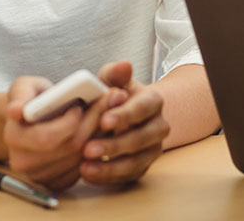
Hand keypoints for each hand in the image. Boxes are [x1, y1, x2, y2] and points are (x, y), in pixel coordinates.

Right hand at [4, 75, 107, 191]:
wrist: (28, 120)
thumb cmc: (29, 99)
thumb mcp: (23, 87)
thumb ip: (21, 95)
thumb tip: (17, 110)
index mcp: (13, 137)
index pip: (48, 138)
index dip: (70, 122)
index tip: (80, 105)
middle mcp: (23, 162)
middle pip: (70, 148)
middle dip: (92, 123)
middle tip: (108, 101)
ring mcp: (39, 175)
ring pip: (81, 158)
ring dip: (99, 134)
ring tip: (107, 113)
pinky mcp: (55, 182)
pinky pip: (83, 168)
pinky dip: (96, 150)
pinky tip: (99, 131)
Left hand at [79, 61, 168, 185]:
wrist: (127, 114)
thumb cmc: (116, 95)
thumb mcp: (113, 80)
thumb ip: (115, 74)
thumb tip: (124, 65)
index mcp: (153, 101)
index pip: (143, 108)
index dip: (124, 115)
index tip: (103, 121)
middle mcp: (158, 127)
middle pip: (141, 139)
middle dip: (114, 145)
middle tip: (88, 149)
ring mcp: (152, 149)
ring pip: (136, 162)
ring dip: (110, 167)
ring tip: (85, 167)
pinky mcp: (143, 167)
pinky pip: (128, 176)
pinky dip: (108, 177)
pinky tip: (89, 174)